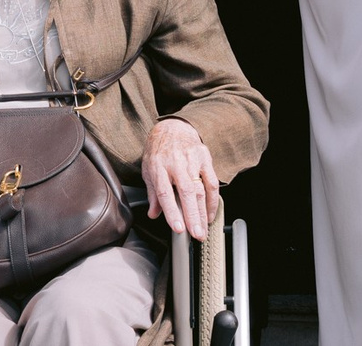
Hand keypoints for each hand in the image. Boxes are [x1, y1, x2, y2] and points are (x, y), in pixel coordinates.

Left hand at [142, 117, 221, 241]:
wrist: (172, 127)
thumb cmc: (159, 151)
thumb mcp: (148, 169)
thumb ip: (152, 193)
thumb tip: (153, 213)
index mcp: (158, 166)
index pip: (165, 193)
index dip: (172, 212)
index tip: (178, 228)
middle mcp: (176, 163)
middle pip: (186, 192)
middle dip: (192, 216)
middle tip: (196, 234)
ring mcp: (192, 160)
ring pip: (201, 189)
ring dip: (203, 212)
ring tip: (203, 229)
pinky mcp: (205, 158)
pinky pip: (212, 182)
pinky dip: (213, 201)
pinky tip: (210, 214)